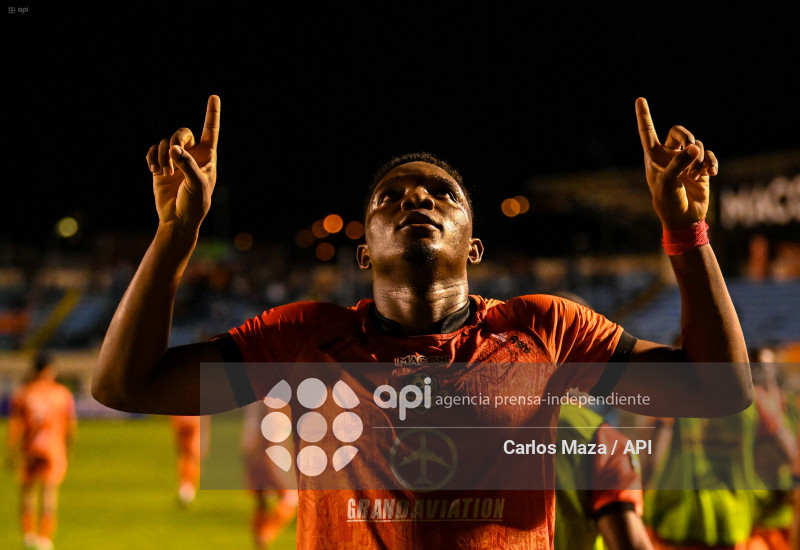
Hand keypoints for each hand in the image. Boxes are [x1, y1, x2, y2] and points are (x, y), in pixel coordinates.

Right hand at [145, 95, 219, 230]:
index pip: (210, 131)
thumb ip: (187, 165)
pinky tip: (154, 171)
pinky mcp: (160, 166)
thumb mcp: (197, 184)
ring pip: (165, 143)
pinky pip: (153, 151)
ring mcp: (175, 160)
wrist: (178, 219)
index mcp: (207, 157)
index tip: (214, 97)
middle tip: (173, 153)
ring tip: (165, 173)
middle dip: (176, 139)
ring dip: (163, 156)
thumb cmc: (194, 204)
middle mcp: (192, 155)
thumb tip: (174, 148)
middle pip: (182, 132)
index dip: (212, 114)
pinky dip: (152, 158)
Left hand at [636, 97, 717, 229]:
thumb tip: (695, 147)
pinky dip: (711, 162)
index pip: (647, 132)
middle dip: (686, 135)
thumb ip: (679, 163)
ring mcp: (685, 162)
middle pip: (679, 131)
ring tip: (695, 174)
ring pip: (697, 144)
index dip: (644, 116)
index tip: (639, 99)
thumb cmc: (668, 202)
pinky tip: (711, 173)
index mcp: (653, 157)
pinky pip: (708, 156)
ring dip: (699, 157)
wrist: (684, 219)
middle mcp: (669, 156)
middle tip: (691, 146)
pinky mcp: (700, 168)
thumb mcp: (668, 183)